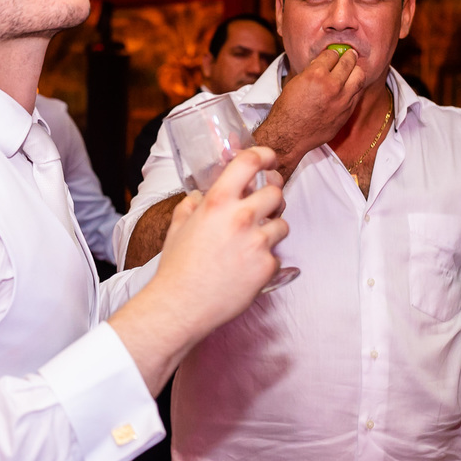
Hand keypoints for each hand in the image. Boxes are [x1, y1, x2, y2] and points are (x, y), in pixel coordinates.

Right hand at [148, 147, 288, 331]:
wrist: (182, 305)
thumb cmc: (177, 267)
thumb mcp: (178, 228)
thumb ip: (191, 206)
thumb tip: (198, 197)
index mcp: (217, 202)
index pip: (250, 162)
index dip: (264, 155)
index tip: (269, 159)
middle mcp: (241, 217)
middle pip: (277, 193)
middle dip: (272, 197)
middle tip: (265, 205)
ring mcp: (258, 242)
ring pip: (283, 224)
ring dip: (272, 229)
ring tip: (252, 242)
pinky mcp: (267, 266)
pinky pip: (276, 256)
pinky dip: (265, 260)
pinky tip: (246, 269)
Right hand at [254, 48, 364, 178]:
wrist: (289, 135)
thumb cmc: (287, 110)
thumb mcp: (295, 83)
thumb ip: (312, 72)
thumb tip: (324, 63)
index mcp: (315, 75)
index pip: (331, 55)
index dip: (331, 54)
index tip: (331, 55)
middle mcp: (332, 85)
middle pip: (348, 62)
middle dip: (348, 56)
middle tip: (348, 55)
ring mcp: (342, 99)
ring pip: (359, 76)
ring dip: (355, 70)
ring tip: (353, 69)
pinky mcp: (347, 111)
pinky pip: (357, 94)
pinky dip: (354, 88)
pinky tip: (349, 87)